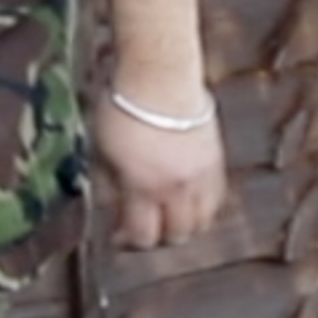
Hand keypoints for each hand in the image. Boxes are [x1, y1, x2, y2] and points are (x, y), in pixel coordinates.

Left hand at [91, 91, 231, 250]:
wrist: (161, 75)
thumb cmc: (123, 108)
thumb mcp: (100, 150)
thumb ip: (108, 186)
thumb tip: (110, 209)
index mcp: (144, 186)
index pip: (144, 236)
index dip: (128, 242)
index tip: (117, 236)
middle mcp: (178, 187)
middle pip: (178, 235)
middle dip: (158, 237)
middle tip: (142, 226)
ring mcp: (202, 175)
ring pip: (203, 221)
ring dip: (184, 224)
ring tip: (166, 214)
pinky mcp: (217, 161)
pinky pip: (217, 199)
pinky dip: (203, 206)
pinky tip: (187, 197)